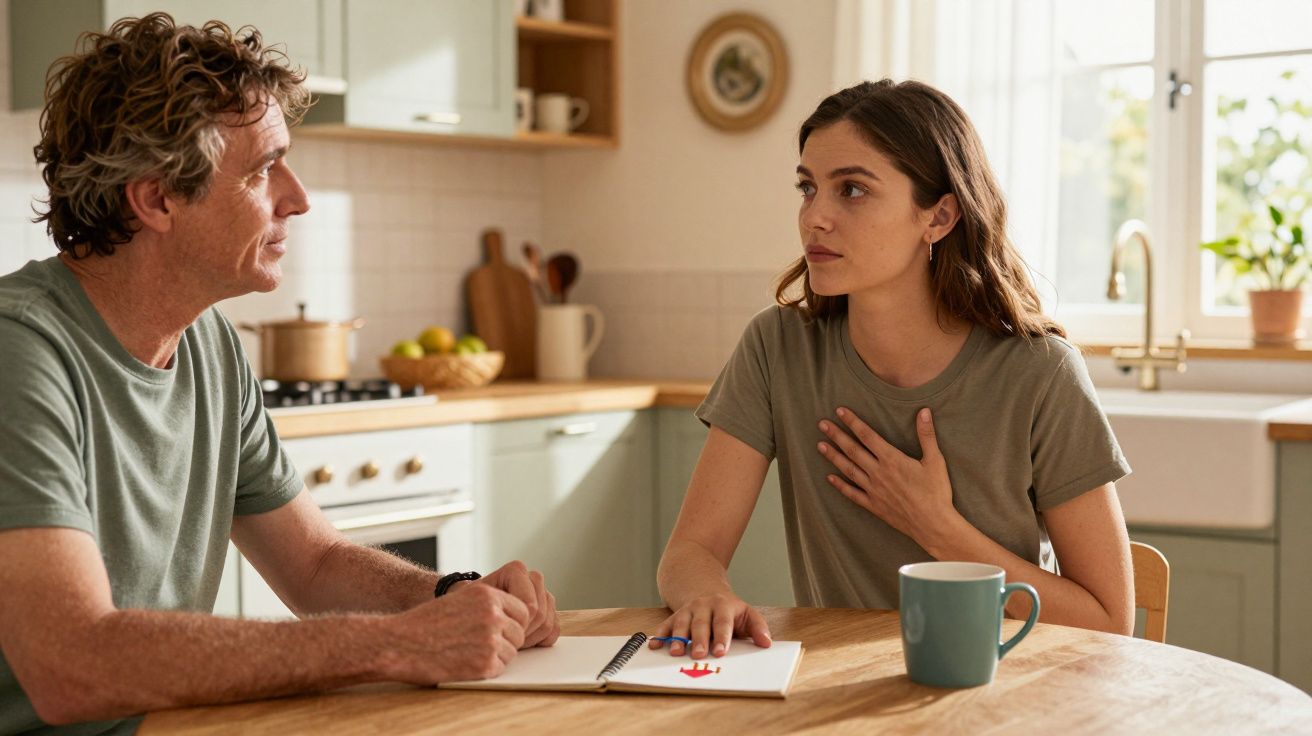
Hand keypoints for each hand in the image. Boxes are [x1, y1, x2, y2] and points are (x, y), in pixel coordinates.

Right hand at [388, 583, 528, 683]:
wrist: (398, 643)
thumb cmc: (426, 623)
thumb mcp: (460, 601)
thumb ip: (488, 605)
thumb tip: (515, 617)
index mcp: (488, 596)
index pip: (523, 610)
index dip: (512, 622)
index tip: (500, 629)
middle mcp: (493, 615)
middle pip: (520, 632)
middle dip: (507, 640)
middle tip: (483, 645)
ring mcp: (490, 640)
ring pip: (512, 652)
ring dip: (497, 656)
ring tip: (470, 653)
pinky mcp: (484, 664)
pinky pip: (500, 668)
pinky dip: (487, 669)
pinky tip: (466, 663)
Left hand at [475, 560, 559, 647]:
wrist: (473, 611)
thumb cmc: (470, 607)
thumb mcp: (472, 605)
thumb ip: (489, 606)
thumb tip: (503, 620)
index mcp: (516, 571)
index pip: (529, 606)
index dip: (516, 624)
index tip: (498, 630)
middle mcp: (532, 579)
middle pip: (540, 614)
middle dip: (522, 632)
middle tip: (503, 638)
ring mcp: (543, 594)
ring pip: (548, 622)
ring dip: (530, 638)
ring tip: (509, 639)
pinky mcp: (549, 610)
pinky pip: (554, 629)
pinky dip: (540, 640)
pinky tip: (523, 641)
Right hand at [649, 592, 770, 657]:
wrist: (705, 588)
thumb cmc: (729, 609)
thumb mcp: (747, 613)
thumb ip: (758, 628)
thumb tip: (766, 643)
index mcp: (723, 606)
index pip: (723, 622)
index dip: (721, 637)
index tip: (720, 652)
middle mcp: (703, 606)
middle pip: (700, 624)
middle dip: (698, 640)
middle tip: (697, 655)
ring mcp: (688, 610)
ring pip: (681, 623)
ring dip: (677, 638)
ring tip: (675, 652)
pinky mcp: (675, 615)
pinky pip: (665, 624)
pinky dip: (659, 634)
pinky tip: (654, 645)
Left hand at [817, 407, 958, 547]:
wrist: (933, 525)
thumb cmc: (936, 492)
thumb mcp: (935, 461)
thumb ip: (926, 435)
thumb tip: (924, 411)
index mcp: (892, 460)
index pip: (867, 436)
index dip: (853, 422)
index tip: (840, 411)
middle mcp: (878, 473)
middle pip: (853, 450)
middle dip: (836, 436)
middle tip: (822, 424)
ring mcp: (874, 490)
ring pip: (848, 470)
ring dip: (833, 457)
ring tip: (820, 446)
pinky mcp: (873, 506)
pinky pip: (852, 494)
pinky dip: (840, 485)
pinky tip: (829, 478)